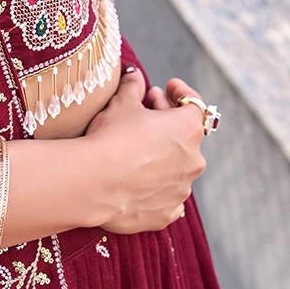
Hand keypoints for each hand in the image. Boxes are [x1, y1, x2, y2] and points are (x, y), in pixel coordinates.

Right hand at [81, 66, 205, 233]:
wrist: (94, 182)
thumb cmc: (112, 137)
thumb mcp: (121, 103)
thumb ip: (133, 86)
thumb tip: (135, 75)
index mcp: (188, 129)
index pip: (194, 104)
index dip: (179, 93)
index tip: (167, 87)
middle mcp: (193, 161)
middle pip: (186, 135)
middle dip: (167, 120)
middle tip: (145, 110)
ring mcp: (181, 190)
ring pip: (177, 166)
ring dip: (163, 154)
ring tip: (138, 147)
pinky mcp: (167, 213)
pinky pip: (168, 195)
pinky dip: (158, 185)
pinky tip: (140, 178)